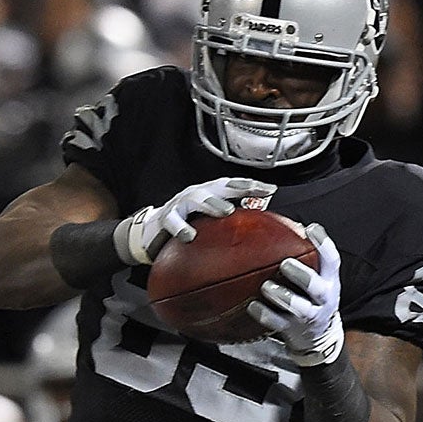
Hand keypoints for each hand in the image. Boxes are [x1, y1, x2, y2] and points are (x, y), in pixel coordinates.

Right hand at [115, 176, 275, 265]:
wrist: (152, 231)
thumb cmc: (187, 225)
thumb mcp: (210, 222)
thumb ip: (231, 223)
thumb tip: (261, 230)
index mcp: (210, 193)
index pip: (234, 185)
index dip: (251, 185)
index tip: (270, 189)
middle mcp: (197, 194)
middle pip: (218, 187)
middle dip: (236, 190)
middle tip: (252, 198)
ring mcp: (180, 203)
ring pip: (197, 199)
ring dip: (212, 204)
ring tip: (225, 212)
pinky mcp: (165, 217)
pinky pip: (173, 221)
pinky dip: (181, 227)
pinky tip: (188, 236)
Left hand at [247, 224, 342, 364]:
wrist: (317, 336)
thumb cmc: (311, 297)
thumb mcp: (318, 278)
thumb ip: (305, 257)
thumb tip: (281, 225)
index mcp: (329, 281)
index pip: (332, 260)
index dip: (324, 244)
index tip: (311, 229)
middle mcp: (322, 299)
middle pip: (316, 287)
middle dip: (301, 275)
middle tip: (285, 263)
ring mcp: (308, 316)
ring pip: (298, 308)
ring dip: (282, 296)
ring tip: (266, 286)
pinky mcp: (291, 330)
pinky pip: (277, 324)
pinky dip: (265, 315)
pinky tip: (252, 305)